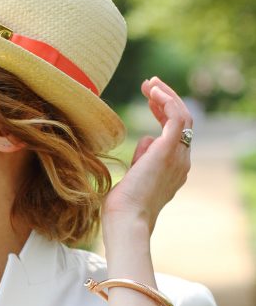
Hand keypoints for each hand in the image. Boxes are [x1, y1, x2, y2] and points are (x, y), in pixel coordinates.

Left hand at [102, 76, 191, 238]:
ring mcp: (178, 157)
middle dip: (166, 99)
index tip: (148, 100)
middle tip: (149, 85)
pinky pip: (176, 117)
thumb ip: (141, 160)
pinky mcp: (169, 150)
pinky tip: (153, 91)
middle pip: (182, 122)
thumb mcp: (132, 180)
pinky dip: (167, 100)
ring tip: (149, 84)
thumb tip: (144, 140)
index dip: (163, 112)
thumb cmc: (122, 209)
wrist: (126, 221)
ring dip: (166, 96)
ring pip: (182, 116)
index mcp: (173, 170)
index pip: (175, 134)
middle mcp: (181, 162)